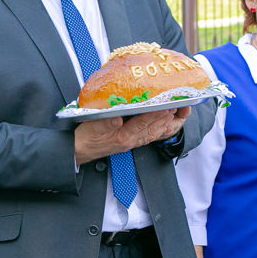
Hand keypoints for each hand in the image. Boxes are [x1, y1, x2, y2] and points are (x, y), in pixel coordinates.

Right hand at [74, 107, 190, 164]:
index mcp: (121, 136)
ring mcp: (130, 142)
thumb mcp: (91, 127)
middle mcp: (129, 141)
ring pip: (152, 134)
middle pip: (152, 129)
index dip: (155, 115)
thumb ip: (105, 122)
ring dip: (165, 124)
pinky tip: (162, 125)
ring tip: (175, 114)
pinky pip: (147, 137)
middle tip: (179, 107)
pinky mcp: (128, 142)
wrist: (78, 151)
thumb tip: (117, 119)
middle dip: (166, 119)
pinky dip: (157, 130)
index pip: (142, 124)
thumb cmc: (84, 137)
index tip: (166, 107)